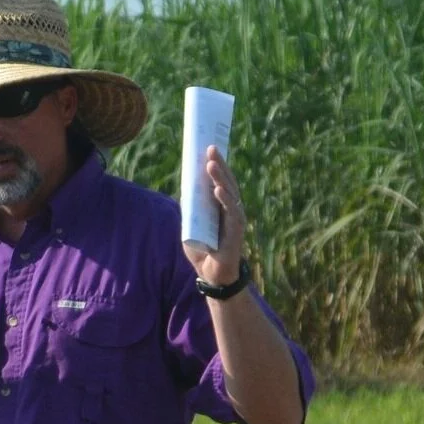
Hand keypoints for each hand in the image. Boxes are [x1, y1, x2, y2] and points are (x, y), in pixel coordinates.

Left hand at [183, 147, 247, 287]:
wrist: (212, 276)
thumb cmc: (203, 251)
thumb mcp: (192, 225)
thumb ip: (192, 209)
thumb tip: (186, 188)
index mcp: (221, 206)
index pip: (220, 180)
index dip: (216, 164)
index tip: (209, 147)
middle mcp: (231, 209)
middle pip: (226, 182)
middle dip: (219, 164)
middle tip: (210, 148)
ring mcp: (235, 219)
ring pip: (229, 193)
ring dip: (220, 177)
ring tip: (211, 163)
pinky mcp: (236, 231)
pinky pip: (232, 212)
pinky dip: (225, 199)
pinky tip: (218, 188)